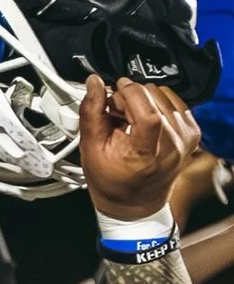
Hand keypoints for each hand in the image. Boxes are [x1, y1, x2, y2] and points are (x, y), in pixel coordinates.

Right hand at [79, 76, 201, 220]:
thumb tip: (95, 83)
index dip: (128, 95)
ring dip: (143, 98)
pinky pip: (175, 100)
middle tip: (116, 110)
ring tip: (129, 115)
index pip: (148, 113)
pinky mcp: (192, 133)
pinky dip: (156, 101)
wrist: (134, 200)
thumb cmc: (111, 180)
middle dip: (131, 95)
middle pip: (155, 99)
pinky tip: (144, 115)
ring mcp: (186, 139)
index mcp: (146, 155)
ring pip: (165, 95)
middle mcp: (173, 146)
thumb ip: (91, 112)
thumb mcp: (91, 148)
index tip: (113, 91)